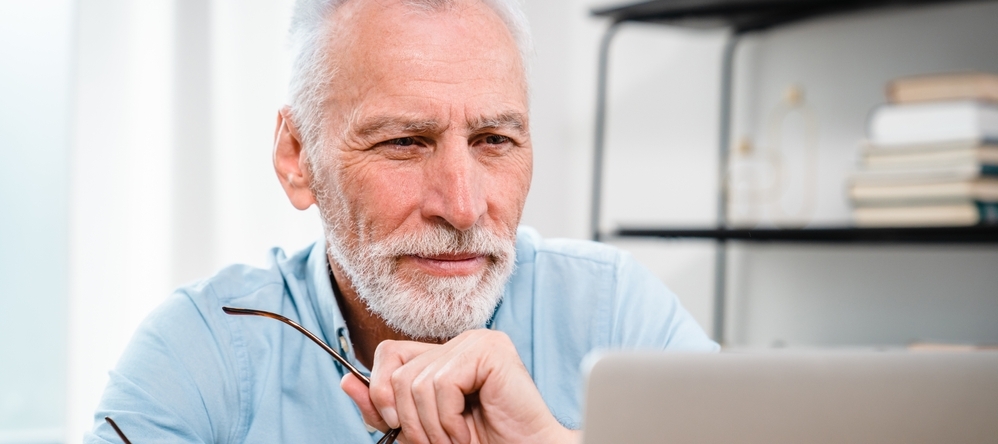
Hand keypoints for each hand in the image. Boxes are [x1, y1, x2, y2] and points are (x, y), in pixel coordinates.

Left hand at [340, 329, 578, 443]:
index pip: (387, 353)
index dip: (380, 391)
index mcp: (443, 355)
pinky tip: (468, 429)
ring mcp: (477, 342)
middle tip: (438, 440)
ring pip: (416, 383)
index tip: (396, 426)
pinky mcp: (491, 350)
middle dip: (409, 420)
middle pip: (397, 373)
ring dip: (433, 427)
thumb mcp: (419, 429)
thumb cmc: (480, 442)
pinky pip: (442, 384)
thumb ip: (384, 408)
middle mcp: (459, 342)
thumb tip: (347, 381)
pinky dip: (449, 420)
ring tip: (457, 438)